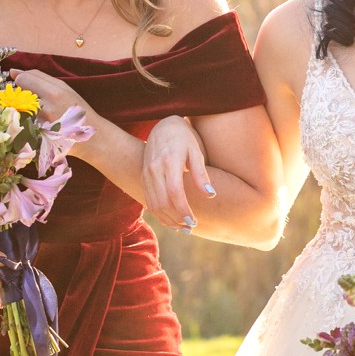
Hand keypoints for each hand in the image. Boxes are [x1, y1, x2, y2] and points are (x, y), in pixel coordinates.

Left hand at [12, 69, 95, 131]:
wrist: (91, 139)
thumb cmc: (77, 111)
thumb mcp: (65, 90)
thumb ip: (39, 79)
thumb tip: (12, 72)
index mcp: (56, 92)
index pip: (25, 78)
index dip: (22, 80)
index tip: (27, 86)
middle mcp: (47, 106)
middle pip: (19, 93)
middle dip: (21, 95)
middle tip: (33, 101)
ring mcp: (41, 123)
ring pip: (18, 108)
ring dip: (22, 108)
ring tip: (36, 114)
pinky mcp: (37, 136)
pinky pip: (21, 123)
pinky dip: (24, 122)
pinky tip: (36, 125)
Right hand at [141, 114, 212, 229]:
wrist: (163, 127)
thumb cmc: (184, 139)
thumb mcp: (196, 151)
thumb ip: (201, 174)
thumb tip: (211, 195)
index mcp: (169, 161)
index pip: (174, 192)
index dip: (184, 210)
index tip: (194, 222)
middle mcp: (154, 169)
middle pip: (163, 202)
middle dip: (177, 219)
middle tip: (191, 227)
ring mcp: (146, 174)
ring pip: (154, 205)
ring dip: (168, 220)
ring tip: (183, 228)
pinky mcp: (143, 178)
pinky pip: (149, 202)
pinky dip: (160, 215)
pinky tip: (173, 221)